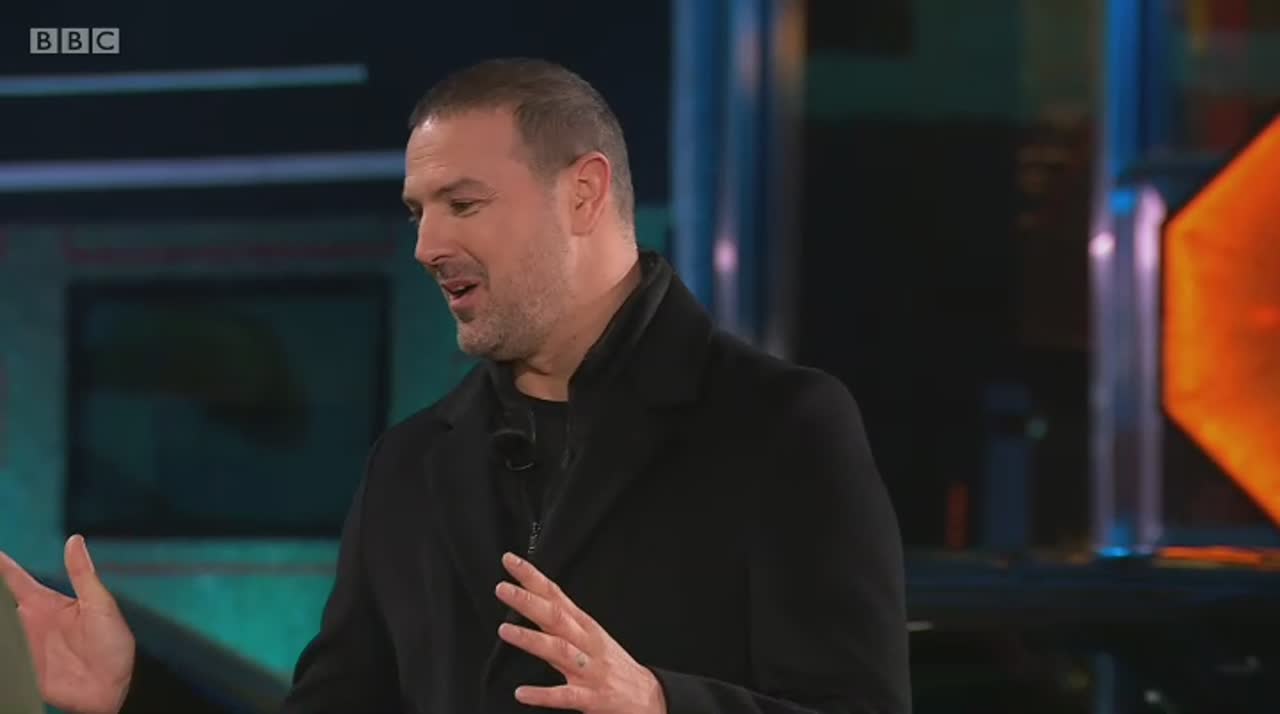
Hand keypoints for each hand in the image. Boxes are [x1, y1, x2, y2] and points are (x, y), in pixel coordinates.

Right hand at [0, 535, 134, 713]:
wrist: (115, 686)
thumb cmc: (113, 644)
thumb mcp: (100, 604)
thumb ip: (82, 574)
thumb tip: (74, 539)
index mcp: (47, 604)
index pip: (16, 580)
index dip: (1, 566)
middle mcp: (30, 623)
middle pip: (0, 604)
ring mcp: (24, 646)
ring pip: (1, 629)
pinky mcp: (22, 670)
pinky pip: (4, 658)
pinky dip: (2, 652)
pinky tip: (4, 642)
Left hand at [495, 552, 666, 712]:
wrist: (648, 697)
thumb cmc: (613, 665)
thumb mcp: (590, 636)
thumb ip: (561, 622)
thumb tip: (530, 604)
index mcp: (584, 627)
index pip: (556, 595)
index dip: (533, 578)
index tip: (511, 562)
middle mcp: (586, 643)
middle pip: (556, 617)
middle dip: (529, 602)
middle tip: (503, 589)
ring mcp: (589, 670)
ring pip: (559, 650)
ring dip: (532, 640)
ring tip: (505, 631)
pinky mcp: (592, 697)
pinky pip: (565, 695)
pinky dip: (543, 694)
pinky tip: (522, 693)